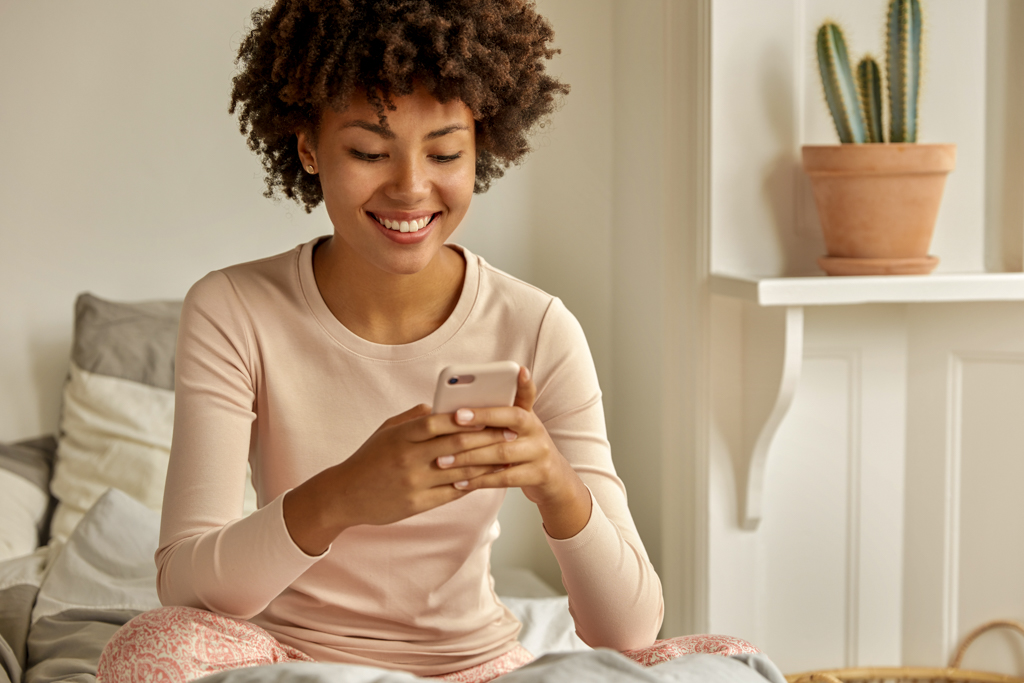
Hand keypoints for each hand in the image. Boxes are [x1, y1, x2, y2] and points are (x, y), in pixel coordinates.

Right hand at [283, 404, 512, 554]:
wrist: (344, 495)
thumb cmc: (368, 458)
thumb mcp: (386, 431)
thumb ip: (415, 418)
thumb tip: (443, 407)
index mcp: (400, 437)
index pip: (437, 422)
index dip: (464, 417)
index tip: (489, 412)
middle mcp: (408, 459)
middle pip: (455, 445)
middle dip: (486, 438)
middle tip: (510, 432)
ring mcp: (414, 483)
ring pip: (459, 470)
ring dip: (486, 463)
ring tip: (507, 456)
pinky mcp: (417, 504)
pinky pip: (451, 492)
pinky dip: (471, 483)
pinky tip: (487, 477)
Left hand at [436, 366, 591, 538]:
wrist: (553, 479)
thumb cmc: (522, 448)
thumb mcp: (516, 428)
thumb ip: (495, 416)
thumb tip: (457, 410)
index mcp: (529, 414)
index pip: (527, 394)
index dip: (523, 384)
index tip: (517, 371)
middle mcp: (537, 430)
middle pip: (509, 421)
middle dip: (478, 420)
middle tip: (450, 422)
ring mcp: (540, 453)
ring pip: (502, 452)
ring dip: (469, 457)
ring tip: (443, 460)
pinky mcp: (538, 475)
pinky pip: (505, 478)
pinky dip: (480, 480)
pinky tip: (459, 482)